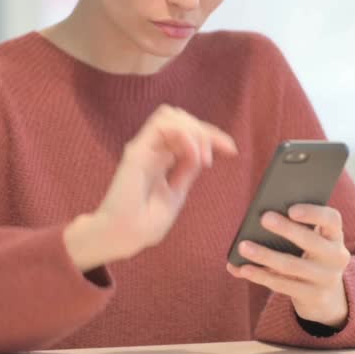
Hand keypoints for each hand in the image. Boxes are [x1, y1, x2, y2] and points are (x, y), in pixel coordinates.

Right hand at [65, 105, 236, 269]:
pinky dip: (184, 135)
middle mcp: (151, 149)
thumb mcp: (176, 194)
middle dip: (206, 131)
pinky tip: (194, 155)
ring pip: (171, 115)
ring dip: (194, 130)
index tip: (232, 150)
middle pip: (181, 118)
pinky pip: (161, 126)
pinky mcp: (136, 151)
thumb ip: (186, 171)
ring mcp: (143, 148)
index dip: (211, 135)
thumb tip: (201, 153)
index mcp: (161, 159)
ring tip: (204, 158)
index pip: (187, 133)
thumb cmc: (143, 224)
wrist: (122, 238)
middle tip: (219, 155)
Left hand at [226, 204, 350, 327]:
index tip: (291, 209)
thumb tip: (261, 216)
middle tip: (264, 218)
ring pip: (291, 265)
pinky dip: (260, 275)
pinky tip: (243, 269)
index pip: (331, 219)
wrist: (325, 294)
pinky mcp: (313, 296)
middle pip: (310, 241)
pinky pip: (282, 285)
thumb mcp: (313, 240)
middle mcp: (336, 257)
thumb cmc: (310, 255)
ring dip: (265, 255)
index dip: (313, 213)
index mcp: (335, 235)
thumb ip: (295, 226)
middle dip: (286, 229)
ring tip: (243, 246)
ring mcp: (326, 279)